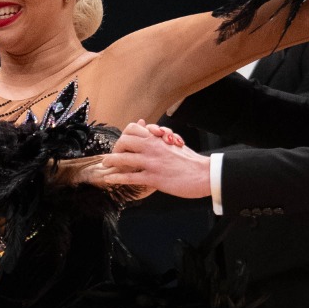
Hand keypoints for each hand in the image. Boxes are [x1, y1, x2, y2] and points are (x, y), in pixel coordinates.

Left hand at [95, 120, 213, 200]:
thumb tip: (153, 132)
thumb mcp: (175, 143)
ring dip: (110, 161)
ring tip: (104, 165)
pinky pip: (130, 177)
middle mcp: (152, 147)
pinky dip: (116, 178)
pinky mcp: (153, 178)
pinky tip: (109, 179)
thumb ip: (162, 137)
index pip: (133, 128)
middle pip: (124, 141)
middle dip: (116, 148)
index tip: (124, 143)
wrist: (204, 174)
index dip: (125, 134)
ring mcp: (151, 163)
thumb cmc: (191, 160)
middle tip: (114, 155)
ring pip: (123, 159)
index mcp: (158, 138)